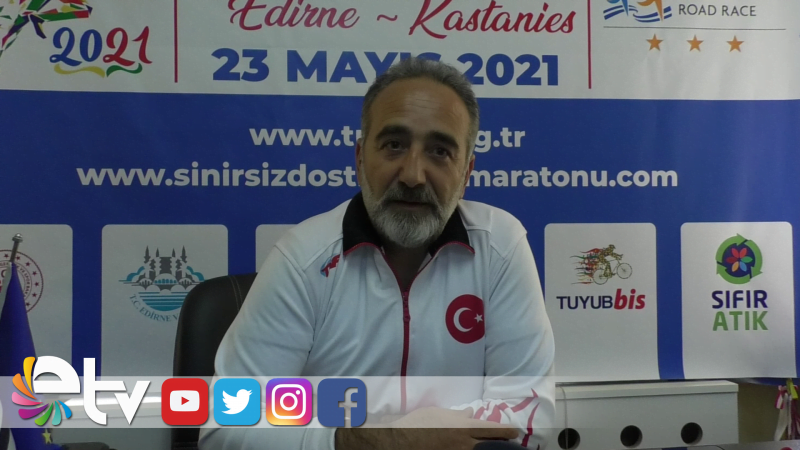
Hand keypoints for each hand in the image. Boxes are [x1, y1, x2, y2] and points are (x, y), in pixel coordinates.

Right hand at [335, 407, 518, 449]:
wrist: (397, 443)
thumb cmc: (416, 425)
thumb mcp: (436, 414)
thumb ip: (456, 416)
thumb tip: (469, 414)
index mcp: (463, 429)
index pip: (492, 431)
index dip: (506, 431)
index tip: (514, 432)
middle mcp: (464, 445)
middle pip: (489, 445)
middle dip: (500, 444)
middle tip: (508, 443)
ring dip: (484, 448)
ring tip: (489, 446)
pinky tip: (468, 449)